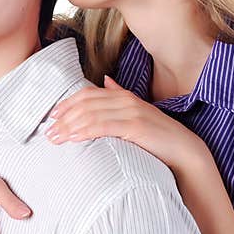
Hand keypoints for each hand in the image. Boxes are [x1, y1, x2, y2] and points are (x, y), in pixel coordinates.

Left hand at [46, 75, 207, 170]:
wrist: (185, 152)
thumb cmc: (158, 138)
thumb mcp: (137, 113)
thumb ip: (120, 96)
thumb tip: (107, 80)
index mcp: (123, 96)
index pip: (87, 94)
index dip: (67, 103)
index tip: (52, 116)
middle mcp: (125, 100)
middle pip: (85, 104)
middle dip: (63, 117)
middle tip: (48, 131)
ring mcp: (131, 111)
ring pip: (90, 114)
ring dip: (69, 126)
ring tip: (55, 138)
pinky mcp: (135, 126)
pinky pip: (103, 126)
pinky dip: (85, 131)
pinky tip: (73, 138)